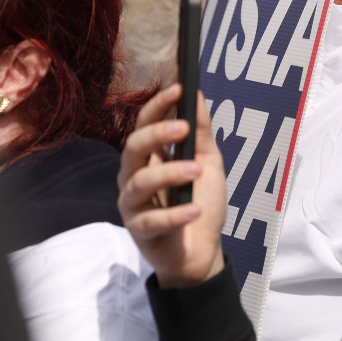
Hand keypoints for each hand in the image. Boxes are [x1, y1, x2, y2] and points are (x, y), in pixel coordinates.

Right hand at [118, 84, 227, 287]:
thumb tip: (197, 94)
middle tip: (184, 128)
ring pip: (140, 182)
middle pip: (133, 148)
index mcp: (149, 157)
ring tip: (197, 171)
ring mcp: (133, 204)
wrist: (201, 251)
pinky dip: (174, 214)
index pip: (145, 123)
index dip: (158, 105)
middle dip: (158, 134)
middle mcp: (134, 176)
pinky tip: (194, 209)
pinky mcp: (139, 231)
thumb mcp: (208, 163)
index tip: (177, 88)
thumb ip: (201, 132)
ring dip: (170, 173)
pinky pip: (151, 220)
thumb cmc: (200, 202)